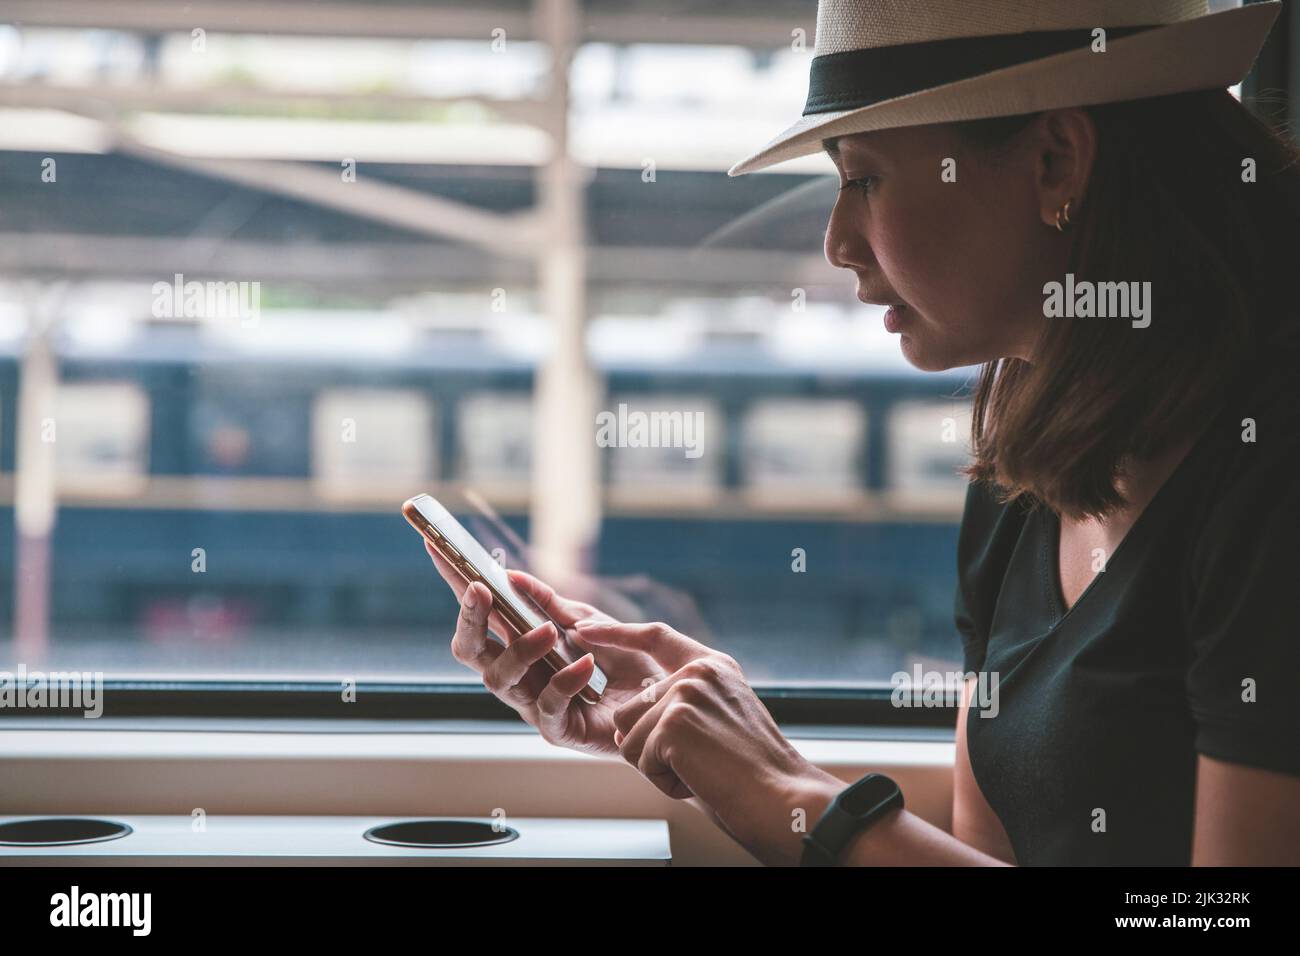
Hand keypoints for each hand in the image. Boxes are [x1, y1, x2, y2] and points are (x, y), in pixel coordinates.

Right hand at [425, 540, 666, 755]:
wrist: (661, 702)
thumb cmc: (620, 661)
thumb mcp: (588, 621)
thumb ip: (551, 603)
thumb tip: (513, 576)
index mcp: (518, 642)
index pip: (478, 610)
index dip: (454, 580)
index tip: (435, 545)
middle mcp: (516, 672)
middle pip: (468, 649)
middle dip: (468, 619)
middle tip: (480, 591)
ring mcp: (531, 703)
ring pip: (498, 679)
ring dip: (521, 649)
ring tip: (550, 632)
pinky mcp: (556, 729)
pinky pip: (547, 706)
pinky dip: (564, 681)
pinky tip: (584, 664)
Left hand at [574, 619, 843, 864]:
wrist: (780, 797)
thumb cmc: (753, 772)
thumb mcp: (718, 720)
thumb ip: (677, 707)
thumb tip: (624, 725)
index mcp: (713, 665)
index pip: (655, 636)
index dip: (616, 632)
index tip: (585, 629)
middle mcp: (698, 671)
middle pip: (631, 708)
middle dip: (650, 747)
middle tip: (699, 763)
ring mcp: (685, 693)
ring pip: (629, 736)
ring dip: (656, 765)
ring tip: (700, 769)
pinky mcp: (674, 722)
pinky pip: (639, 759)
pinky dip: (663, 780)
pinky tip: (698, 778)